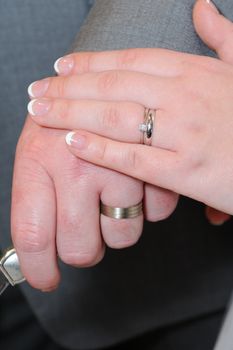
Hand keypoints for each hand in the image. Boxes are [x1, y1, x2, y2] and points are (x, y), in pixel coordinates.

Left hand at [27, 0, 232, 215]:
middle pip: (113, 85)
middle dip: (68, 87)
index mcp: (196, 72)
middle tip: (36, 92)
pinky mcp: (186, 171)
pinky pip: (133, 158)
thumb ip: (222, 38)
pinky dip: (100, 149)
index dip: (90, 63)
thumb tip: (202, 8)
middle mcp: (185, 97)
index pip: (130, 61)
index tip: (61, 67)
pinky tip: (72, 142)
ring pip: (115, 117)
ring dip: (71, 113)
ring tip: (40, 113)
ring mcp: (184, 134)